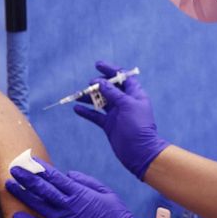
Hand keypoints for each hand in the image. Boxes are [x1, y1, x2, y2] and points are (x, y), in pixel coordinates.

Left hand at [6, 159, 137, 217]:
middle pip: (43, 189)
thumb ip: (86, 181)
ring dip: (23, 195)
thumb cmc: (117, 215)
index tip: (28, 161)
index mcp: (80, 193)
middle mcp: (70, 206)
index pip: (54, 177)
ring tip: (9, 186)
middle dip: (26, 177)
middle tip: (13, 169)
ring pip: (39, 206)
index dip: (39, 168)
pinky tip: (15, 216)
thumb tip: (67, 174)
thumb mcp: (105, 191)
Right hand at [74, 61, 169, 179]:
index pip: (122, 77)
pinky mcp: (109, 125)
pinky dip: (86, 112)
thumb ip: (112, 93)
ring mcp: (116, 114)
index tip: (98, 65)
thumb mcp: (127, 105)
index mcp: (134, 94)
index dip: (111, 70)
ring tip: (77, 96)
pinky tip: (76, 109)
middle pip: (109, 88)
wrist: (140, 152)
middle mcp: (125, 102)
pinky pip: (95, 115)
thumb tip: (99, 82)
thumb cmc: (138, 126)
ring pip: (100, 101)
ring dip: (89, 98)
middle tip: (89, 84)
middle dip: (97, 84)